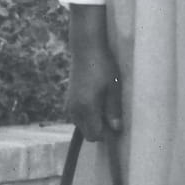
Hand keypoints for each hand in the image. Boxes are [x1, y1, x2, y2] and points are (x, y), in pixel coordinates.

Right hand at [66, 6, 121, 140]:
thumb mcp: (114, 87)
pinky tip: (97, 100)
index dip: (107, 134)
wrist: (86, 49)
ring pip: (83, 126)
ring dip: (94, 122)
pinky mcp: (68, 101)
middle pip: (88, 134)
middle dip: (100, 129)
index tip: (116, 125)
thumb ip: (114, 110)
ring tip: (104, 104)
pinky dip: (88, 115)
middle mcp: (74, 109)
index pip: (95, 135)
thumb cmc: (104, 66)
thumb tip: (116, 129)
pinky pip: (79, 117)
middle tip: (112, 113)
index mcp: (86, 107)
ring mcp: (69, 106)